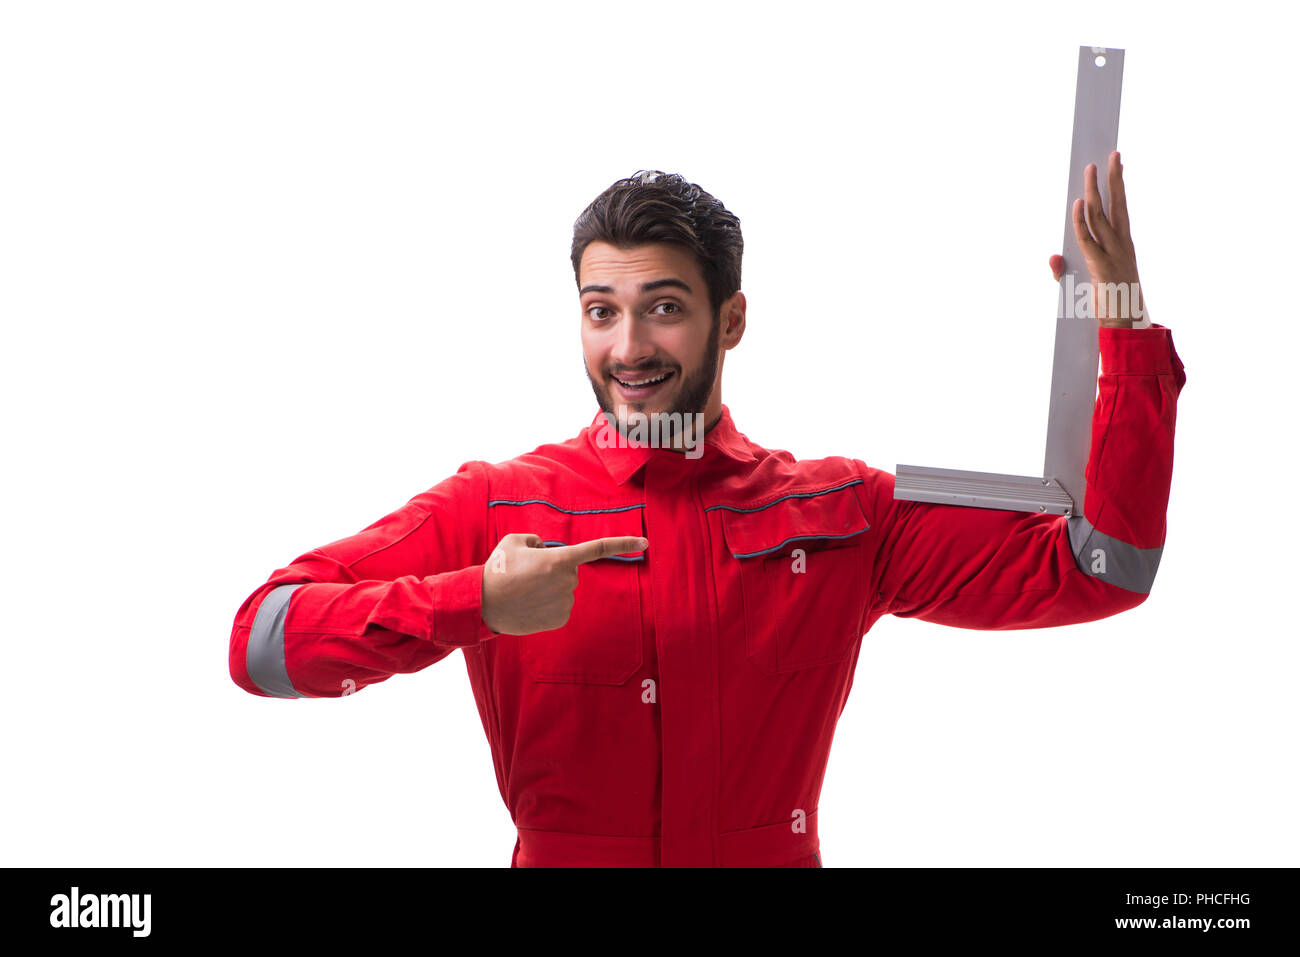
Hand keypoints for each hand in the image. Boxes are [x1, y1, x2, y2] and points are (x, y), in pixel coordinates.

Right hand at [480, 533, 648, 635]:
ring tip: (524, 590)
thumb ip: (537, 541)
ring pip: (564, 589)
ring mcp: (565, 602)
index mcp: (559, 559)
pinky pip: (560, 606)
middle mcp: (568, 582)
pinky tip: (529, 605)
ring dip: (548, 588)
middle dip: (553, 570)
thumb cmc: (498, 569)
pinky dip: (547, 604)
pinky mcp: (560, 619)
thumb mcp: (514, 542)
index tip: (646, 543)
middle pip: (569, 571)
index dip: (624, 543)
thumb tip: (545, 551)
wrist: (483, 603)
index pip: (598, 549)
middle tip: (527, 575)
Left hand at [1048, 150, 1145, 326]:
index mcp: (1124, 244)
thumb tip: (1051, 257)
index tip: (1118, 164)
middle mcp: (1122, 244)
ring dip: (1094, 191)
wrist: (1122, 325)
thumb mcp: (1087, 282)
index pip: (1122, 208)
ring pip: (1102, 216)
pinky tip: (1079, 202)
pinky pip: (1088, 238)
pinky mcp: (1101, 264)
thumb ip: (1066, 268)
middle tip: (1112, 155)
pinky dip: (1082, 220)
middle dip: (1113, 178)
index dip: (1119, 186)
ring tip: (1090, 170)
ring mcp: (1113, 253)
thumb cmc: (1108, 303)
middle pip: (1117, 204)